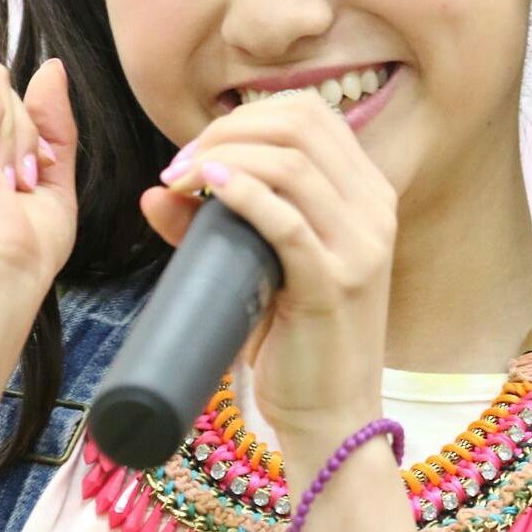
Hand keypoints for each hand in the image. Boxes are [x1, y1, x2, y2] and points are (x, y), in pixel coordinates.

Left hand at [139, 92, 396, 444]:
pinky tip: (207, 189)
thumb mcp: (260, 269)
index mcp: (369, 194)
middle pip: (300, 125)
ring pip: (291, 163)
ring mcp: (362, 247)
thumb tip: (156, 192)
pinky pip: (287, 220)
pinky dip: (242, 194)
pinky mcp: (336, 284)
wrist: (332, 417)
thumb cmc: (296, 342)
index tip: (197, 152)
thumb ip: (214, 227)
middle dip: (228, 131)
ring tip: (180, 182)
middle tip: (180, 168)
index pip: (311, 114)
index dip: (246, 117)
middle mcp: (375, 210)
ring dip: (224, 157)